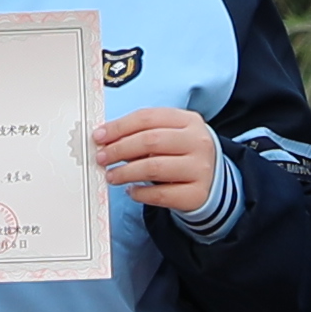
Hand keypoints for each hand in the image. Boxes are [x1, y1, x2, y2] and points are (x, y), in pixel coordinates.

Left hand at [93, 106, 226, 221]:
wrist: (211, 181)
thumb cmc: (181, 154)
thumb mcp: (169, 135)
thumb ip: (142, 133)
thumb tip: (105, 140)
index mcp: (189, 120)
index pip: (147, 117)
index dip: (119, 126)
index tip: (99, 136)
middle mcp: (198, 142)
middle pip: (150, 141)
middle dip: (119, 149)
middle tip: (101, 157)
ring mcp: (200, 168)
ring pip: (154, 168)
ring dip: (125, 172)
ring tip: (111, 175)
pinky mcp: (197, 194)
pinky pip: (160, 194)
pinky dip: (140, 193)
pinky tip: (131, 191)